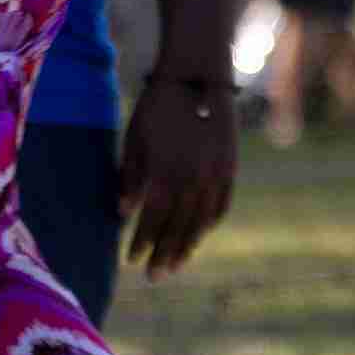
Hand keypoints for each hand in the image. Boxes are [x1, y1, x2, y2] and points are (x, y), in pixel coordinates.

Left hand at [120, 68, 240, 277]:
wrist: (197, 77)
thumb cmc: (157, 107)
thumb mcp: (135, 140)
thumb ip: (130, 178)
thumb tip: (123, 214)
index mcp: (165, 173)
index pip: (152, 220)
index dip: (141, 242)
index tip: (131, 260)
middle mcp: (193, 180)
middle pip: (177, 228)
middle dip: (163, 254)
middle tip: (154, 277)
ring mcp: (216, 175)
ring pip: (201, 222)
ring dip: (187, 246)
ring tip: (176, 266)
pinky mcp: (231, 167)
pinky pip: (221, 205)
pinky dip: (208, 223)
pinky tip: (199, 235)